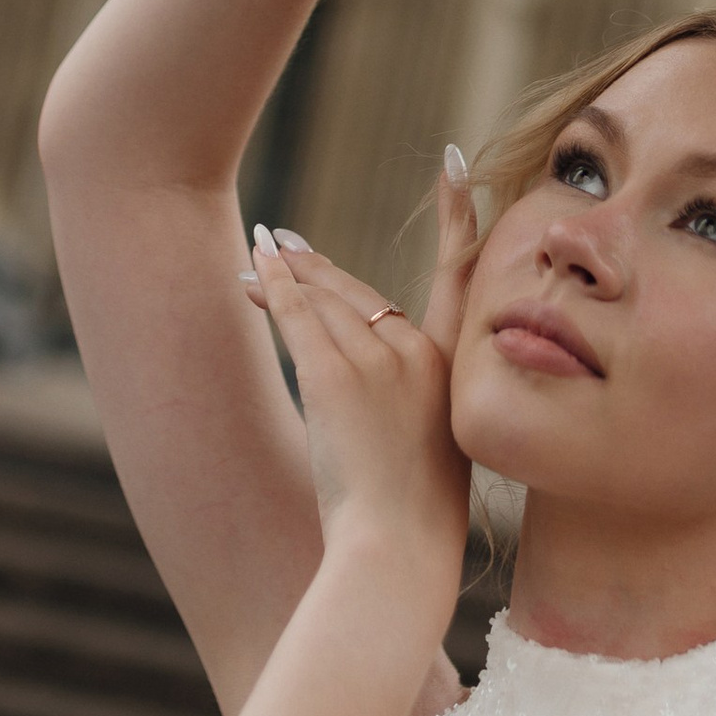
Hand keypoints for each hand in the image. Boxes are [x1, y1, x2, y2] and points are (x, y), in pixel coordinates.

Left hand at [242, 206, 469, 609]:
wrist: (400, 550)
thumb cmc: (417, 518)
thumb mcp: (435, 449)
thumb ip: (416, 404)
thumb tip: (386, 393)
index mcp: (457, 368)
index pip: (461, 273)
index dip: (457, 216)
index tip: (453, 165)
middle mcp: (421, 353)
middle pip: (362, 292)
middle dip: (318, 268)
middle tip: (282, 242)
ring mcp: (379, 362)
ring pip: (326, 300)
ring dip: (285, 278)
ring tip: (255, 258)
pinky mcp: (336, 378)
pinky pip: (299, 319)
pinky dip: (273, 290)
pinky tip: (253, 270)